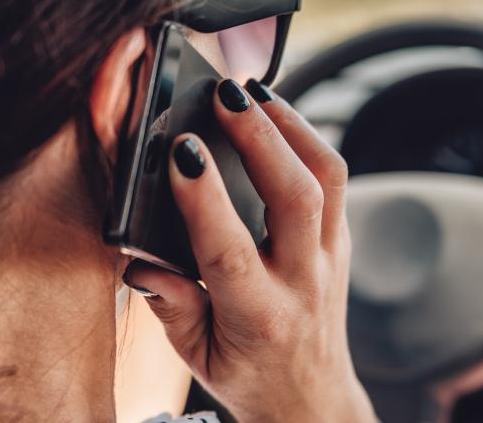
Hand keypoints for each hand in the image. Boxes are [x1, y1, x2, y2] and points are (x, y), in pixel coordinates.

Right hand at [124, 79, 375, 422]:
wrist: (311, 398)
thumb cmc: (247, 376)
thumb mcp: (196, 356)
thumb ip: (170, 306)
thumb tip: (140, 260)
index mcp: (257, 318)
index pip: (230, 251)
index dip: (204, 198)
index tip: (181, 150)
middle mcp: (303, 283)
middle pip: (297, 197)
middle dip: (261, 137)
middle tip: (226, 95)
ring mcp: (332, 259)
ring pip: (329, 178)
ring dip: (292, 125)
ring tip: (254, 90)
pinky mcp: (343, 241)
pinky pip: (335, 180)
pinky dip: (306, 138)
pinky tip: (276, 114)